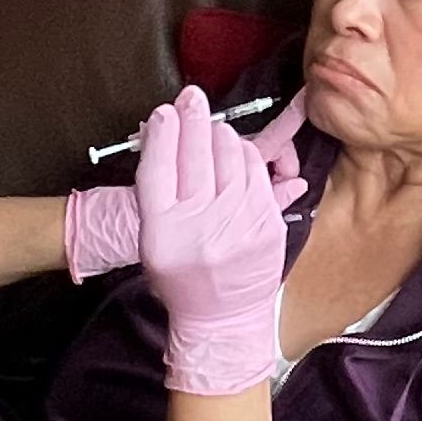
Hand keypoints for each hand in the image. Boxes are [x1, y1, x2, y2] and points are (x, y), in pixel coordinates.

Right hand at [135, 87, 289, 394]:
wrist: (221, 321)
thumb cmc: (182, 277)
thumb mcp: (154, 241)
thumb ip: (157, 192)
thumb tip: (163, 134)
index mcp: (162, 231)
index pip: (158, 167)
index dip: (161, 133)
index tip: (164, 111)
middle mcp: (199, 226)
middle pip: (195, 155)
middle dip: (192, 119)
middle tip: (190, 98)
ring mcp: (237, 224)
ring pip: (230, 157)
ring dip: (220, 134)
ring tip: (212, 127)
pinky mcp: (267, 225)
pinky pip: (257, 174)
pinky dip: (245, 156)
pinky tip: (235, 150)